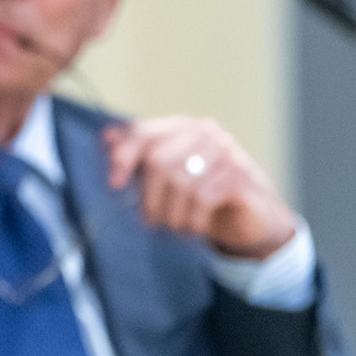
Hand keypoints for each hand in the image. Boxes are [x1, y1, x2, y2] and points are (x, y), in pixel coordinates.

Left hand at [104, 116, 297, 258]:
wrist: (248, 218)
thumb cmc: (200, 194)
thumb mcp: (165, 178)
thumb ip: (138, 157)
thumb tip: (107, 137)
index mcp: (181, 127)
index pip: (143, 132)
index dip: (123, 158)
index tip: (113, 185)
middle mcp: (204, 132)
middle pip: (158, 161)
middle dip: (149, 199)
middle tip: (151, 221)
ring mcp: (226, 151)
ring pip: (180, 182)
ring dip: (171, 215)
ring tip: (174, 228)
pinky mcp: (240, 176)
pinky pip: (203, 198)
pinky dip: (192, 220)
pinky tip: (193, 229)